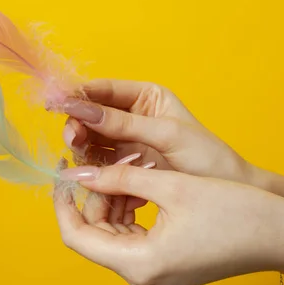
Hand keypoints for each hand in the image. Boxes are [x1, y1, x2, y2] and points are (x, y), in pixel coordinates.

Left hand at [54, 163, 283, 284]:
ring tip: (125, 168)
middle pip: (95, 235)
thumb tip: (78, 172)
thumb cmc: (234, 209)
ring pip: (113, 235)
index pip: (77, 236)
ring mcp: (154, 278)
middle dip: (93, 196)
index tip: (65, 169)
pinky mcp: (165, 270)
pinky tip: (139, 187)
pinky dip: (130, 213)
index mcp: (140, 264)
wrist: (280, 235)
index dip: (64, 201)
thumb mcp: (171, 186)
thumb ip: (118, 178)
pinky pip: (133, 240)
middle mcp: (142, 280)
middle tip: (99, 159)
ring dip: (112, 201)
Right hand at [62, 79, 257, 183]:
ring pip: (92, 143)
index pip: (103, 90)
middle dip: (79, 126)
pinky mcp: (127, 168)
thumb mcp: (165, 135)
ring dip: (84, 150)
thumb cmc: (207, 157)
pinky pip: (100, 166)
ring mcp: (128, 144)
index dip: (78, 95)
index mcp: (145, 97)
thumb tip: (80, 108)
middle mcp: (132, 117)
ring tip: (82, 159)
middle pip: (91, 117)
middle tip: (73, 139)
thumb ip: (122, 123)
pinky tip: (95, 178)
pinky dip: (94, 171)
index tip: (55, 102)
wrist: (228, 194)